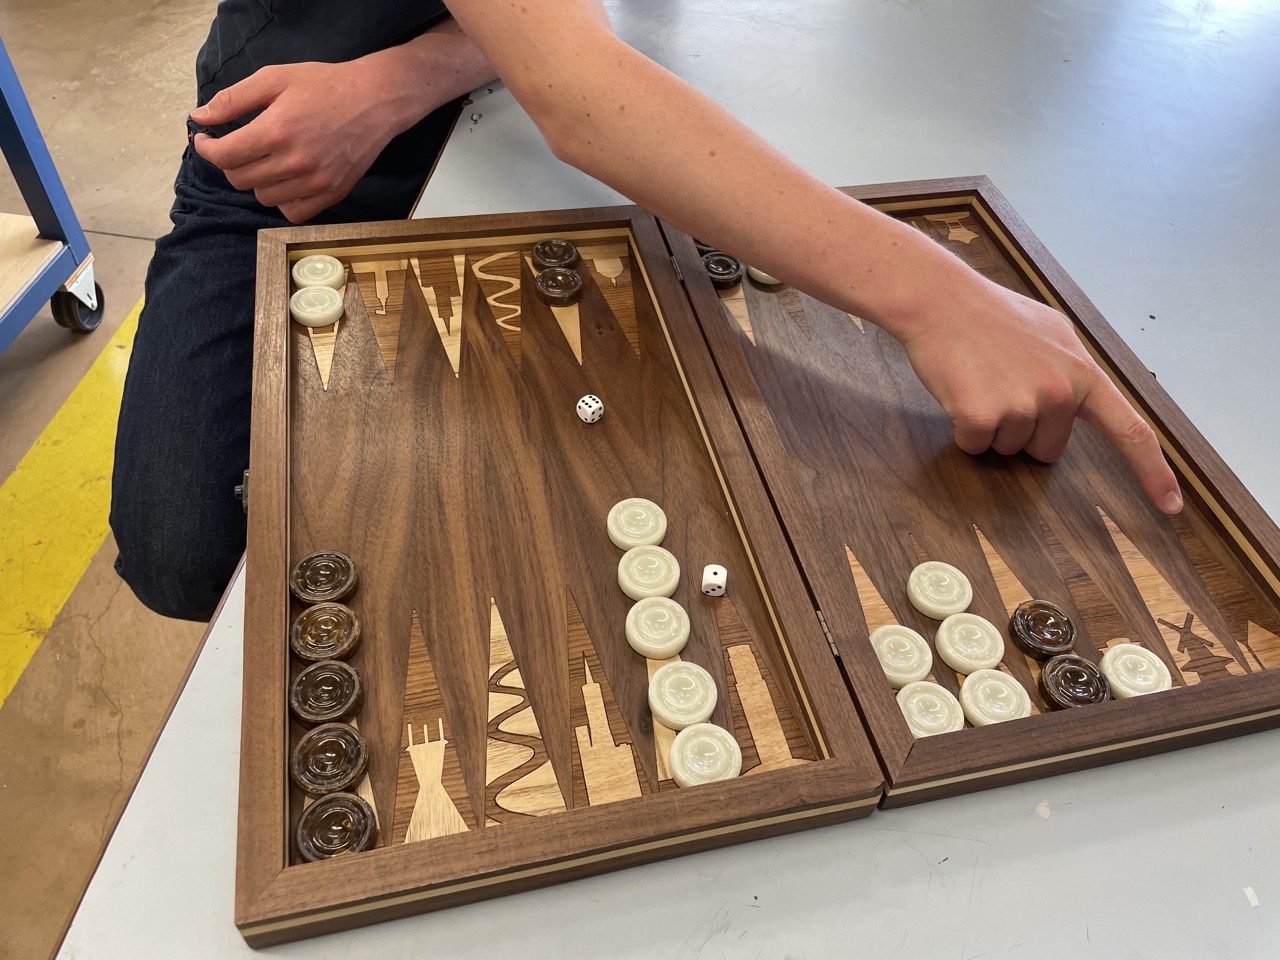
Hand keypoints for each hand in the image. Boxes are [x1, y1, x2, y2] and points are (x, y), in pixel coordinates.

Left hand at [190, 60, 403, 222]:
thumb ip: (234, 99)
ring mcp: (315, 181)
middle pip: (240, 179)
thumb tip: (199, 117)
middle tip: (238, 146)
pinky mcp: (332, 193)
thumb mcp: (275, 78)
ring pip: (263, 197)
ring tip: (267, 160)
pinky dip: (283, 200)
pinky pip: (293, 213)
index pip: (224, 156)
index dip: (206, 148)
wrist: (375, 100)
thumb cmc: (325, 84)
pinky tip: (286, 180)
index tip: (206, 140)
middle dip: (230, 162)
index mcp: (276, 130)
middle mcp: (294, 162)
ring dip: (257, 180)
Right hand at [900, 277, 1183, 513]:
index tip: (1170, 505)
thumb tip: (1083, 396)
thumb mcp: (1052, 332)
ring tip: (979, 380)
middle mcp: (1059, 391)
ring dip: (991, 425)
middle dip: (1024, 430)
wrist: (940, 300)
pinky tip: (959, 391)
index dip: (1153, 472)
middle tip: (1001, 385)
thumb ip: (1073, 369)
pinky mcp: (982, 416)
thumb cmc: (991, 314)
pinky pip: (974, 445)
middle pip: (1046, 449)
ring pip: (1007, 448)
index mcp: (1082, 372)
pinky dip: (963, 428)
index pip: (1130, 431)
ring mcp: (1021, 404)